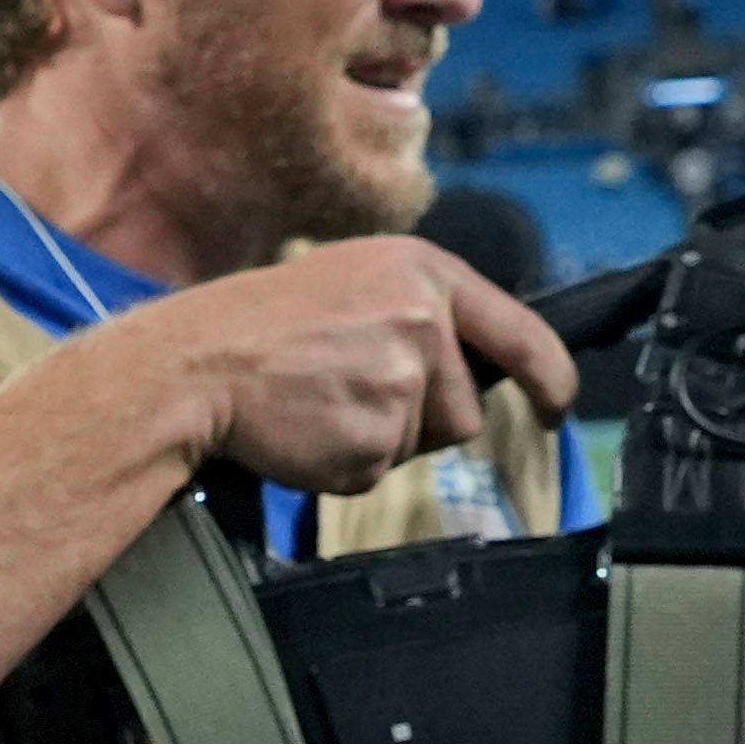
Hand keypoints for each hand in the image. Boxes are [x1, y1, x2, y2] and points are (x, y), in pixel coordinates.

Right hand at [135, 239, 575, 500]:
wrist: (188, 365)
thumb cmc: (255, 326)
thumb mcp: (351, 282)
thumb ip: (422, 313)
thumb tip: (475, 367)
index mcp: (422, 273)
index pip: (524, 333)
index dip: (553, 381)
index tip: (556, 408)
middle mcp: (422, 320)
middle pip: (466, 408)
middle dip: (420, 417)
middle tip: (345, 391)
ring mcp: (400, 381)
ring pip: (423, 442)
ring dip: (379, 438)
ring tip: (318, 402)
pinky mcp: (372, 438)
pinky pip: (378, 471)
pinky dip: (342, 463)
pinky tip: (303, 428)